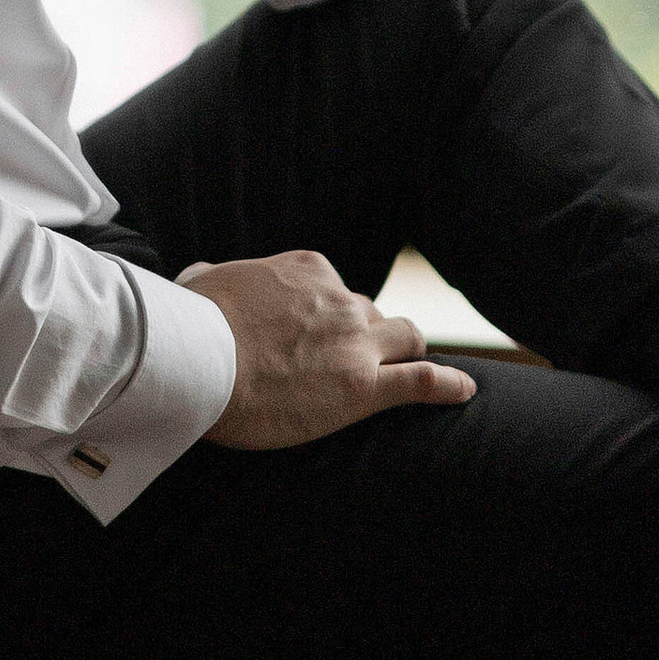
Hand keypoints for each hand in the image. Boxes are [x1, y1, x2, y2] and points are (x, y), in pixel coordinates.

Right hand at [184, 249, 474, 448]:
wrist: (202, 363)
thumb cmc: (193, 325)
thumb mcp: (203, 282)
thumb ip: (215, 276)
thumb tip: (203, 276)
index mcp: (309, 269)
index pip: (337, 289)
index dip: (331, 314)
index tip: (317, 333)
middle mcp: (340, 300)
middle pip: (372, 314)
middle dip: (365, 334)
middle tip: (347, 360)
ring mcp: (356, 343)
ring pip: (406, 339)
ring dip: (407, 352)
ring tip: (409, 367)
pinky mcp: (363, 387)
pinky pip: (422, 381)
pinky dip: (448, 385)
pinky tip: (464, 390)